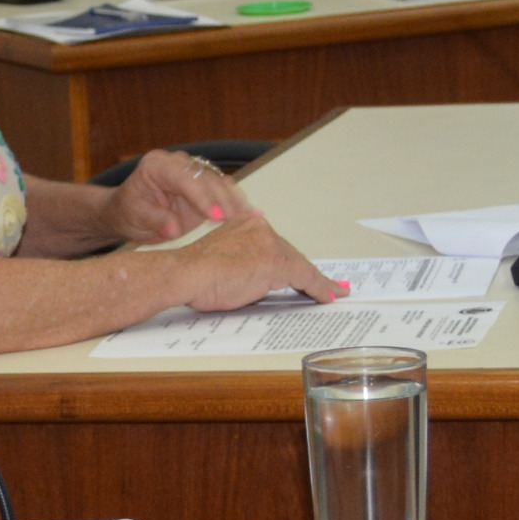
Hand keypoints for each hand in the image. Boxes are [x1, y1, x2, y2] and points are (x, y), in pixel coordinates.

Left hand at [103, 150, 253, 246]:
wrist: (129, 210)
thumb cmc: (130, 212)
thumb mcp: (136, 218)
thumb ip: (156, 220)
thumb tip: (174, 229)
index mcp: (157, 165)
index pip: (185, 178)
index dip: (203, 197)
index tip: (216, 217)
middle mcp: (178, 163)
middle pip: (207, 178)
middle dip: (223, 200)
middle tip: (237, 222)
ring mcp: (193, 171)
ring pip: (220, 182)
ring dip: (236, 201)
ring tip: (251, 219)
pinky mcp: (205, 184)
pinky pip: (225, 189)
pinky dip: (238, 202)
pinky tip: (254, 214)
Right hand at [165, 213, 340, 311]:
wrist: (185, 274)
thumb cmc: (193, 276)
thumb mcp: (219, 262)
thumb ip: (240, 264)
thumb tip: (258, 282)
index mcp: (244, 224)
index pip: (274, 245)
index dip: (290, 260)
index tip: (301, 267)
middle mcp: (259, 228)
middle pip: (290, 254)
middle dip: (306, 272)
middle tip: (325, 285)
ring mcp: (269, 244)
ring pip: (300, 265)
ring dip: (317, 281)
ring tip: (333, 291)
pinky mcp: (277, 262)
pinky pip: (307, 277)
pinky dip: (321, 287)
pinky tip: (331, 295)